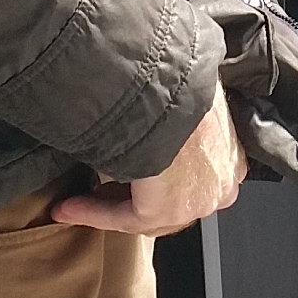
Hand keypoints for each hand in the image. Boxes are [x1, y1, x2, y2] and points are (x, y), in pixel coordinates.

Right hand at [54, 88, 242, 234]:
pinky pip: (124, 218)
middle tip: (94, 189)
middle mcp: (221, 184)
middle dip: (127, 196)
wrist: (173, 83)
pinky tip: (67, 208)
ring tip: (72, 203)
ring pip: (144, 212)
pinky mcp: (166, 210)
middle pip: (166, 201)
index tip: (123, 173)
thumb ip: (173, 113)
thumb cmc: (180, 79)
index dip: (151, 180)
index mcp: (230, 155)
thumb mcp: (185, 92)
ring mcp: (197, 202)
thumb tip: (151, 105)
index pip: (189, 180)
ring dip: (104, 205)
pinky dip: (92, 212)